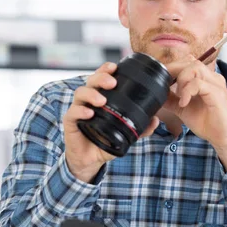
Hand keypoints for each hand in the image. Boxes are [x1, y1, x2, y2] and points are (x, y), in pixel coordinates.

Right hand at [62, 62, 159, 181]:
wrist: (90, 160)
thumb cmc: (105, 141)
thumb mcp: (126, 134)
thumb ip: (141, 128)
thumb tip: (156, 120)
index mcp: (100, 98)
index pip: (101, 78)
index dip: (106, 69)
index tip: (115, 66)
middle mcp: (88, 101)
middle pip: (91, 81)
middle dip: (101, 78)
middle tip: (112, 82)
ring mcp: (78, 110)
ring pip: (80, 94)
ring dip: (91, 94)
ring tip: (102, 100)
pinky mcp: (70, 123)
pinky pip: (72, 114)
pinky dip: (80, 111)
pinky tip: (89, 113)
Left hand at [163, 56, 226, 147]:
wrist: (222, 137)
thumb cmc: (207, 123)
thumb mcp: (183, 109)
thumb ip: (171, 99)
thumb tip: (157, 93)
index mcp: (205, 79)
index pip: (187, 64)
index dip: (173, 70)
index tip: (163, 82)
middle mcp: (212, 77)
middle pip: (190, 62)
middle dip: (176, 73)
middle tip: (170, 89)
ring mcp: (216, 83)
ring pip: (195, 68)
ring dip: (182, 80)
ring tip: (180, 96)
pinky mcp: (217, 92)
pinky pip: (198, 83)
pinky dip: (187, 92)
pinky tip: (183, 103)